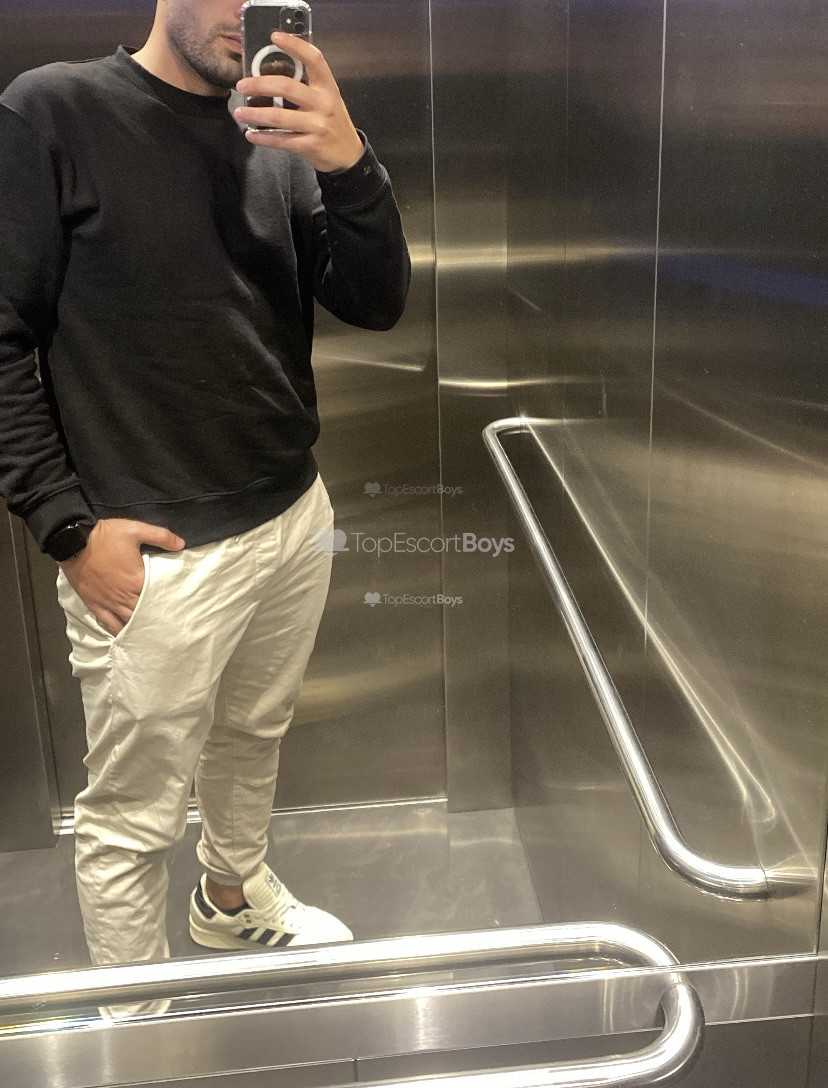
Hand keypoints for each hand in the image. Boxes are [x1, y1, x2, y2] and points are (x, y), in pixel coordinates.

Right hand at [60, 519, 184, 635]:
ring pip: (130, 622)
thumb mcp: (134, 529)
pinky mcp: (95, 605)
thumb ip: (160, 536)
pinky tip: (130, 635)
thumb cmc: (103, 536)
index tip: (180, 606)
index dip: (170, 601)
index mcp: (136, 579)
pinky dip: (122, 631)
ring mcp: (109, 603)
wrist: (71, 541)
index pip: (159, 596)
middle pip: (146, 613)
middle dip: (158, 617)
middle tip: (172, 623)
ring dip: (143, 626)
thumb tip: (181, 544)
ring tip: (156, 632)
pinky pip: (110, 624)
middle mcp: (124, 595)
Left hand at [234, 32, 363, 172]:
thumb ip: (309, 87)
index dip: (295, 46)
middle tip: (242, 85)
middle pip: (287, 87)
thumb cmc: (333, 123)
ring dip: (255, 114)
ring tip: (239, 113)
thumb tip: (275, 74)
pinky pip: (281, 140)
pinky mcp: (309, 146)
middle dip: (260, 84)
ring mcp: (317, 126)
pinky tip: (251, 134)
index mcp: (328, 88)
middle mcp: (323, 104)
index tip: (275, 37)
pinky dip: (263, 138)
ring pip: (279, 117)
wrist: (348, 155)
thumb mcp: (329, 99)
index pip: (314, 60)